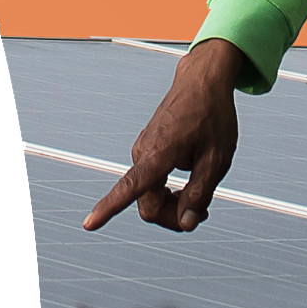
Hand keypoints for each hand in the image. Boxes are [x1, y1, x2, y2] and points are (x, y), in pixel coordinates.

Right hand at [84, 40, 245, 232]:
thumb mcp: (217, 160)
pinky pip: (151, 183)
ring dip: (172, 206)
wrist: (202, 83)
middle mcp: (142, 154)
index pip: (129, 188)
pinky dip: (168, 192)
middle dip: (172, 217)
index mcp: (158, 154)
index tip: (89, 224)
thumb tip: (186, 224)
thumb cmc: (212, 116)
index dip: (109, 209)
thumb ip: (200, 194)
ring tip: (199, 199)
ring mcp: (142, 152)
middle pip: (148, 207)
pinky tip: (188, 186)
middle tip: (202, 213)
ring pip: (149, 197)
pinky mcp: (147, 151)